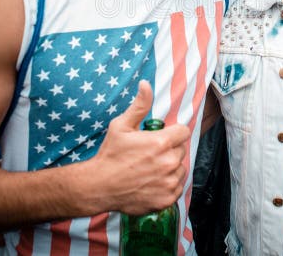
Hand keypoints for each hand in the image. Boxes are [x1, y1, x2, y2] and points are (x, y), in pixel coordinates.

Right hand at [83, 81, 189, 215]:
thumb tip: (146, 84)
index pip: (183, 131)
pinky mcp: (167, 198)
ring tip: (150, 168)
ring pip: (180, 168)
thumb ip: (139, 105)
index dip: (172, 132)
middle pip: (181, 150)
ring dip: (170, 167)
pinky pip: (177, 187)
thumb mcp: (121, 125)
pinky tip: (152, 182)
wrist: (99, 186)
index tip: (160, 137)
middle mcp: (169, 162)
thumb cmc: (110, 155)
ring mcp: (169, 182)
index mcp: (161, 143)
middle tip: (150, 154)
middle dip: (169, 149)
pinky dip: (168, 184)